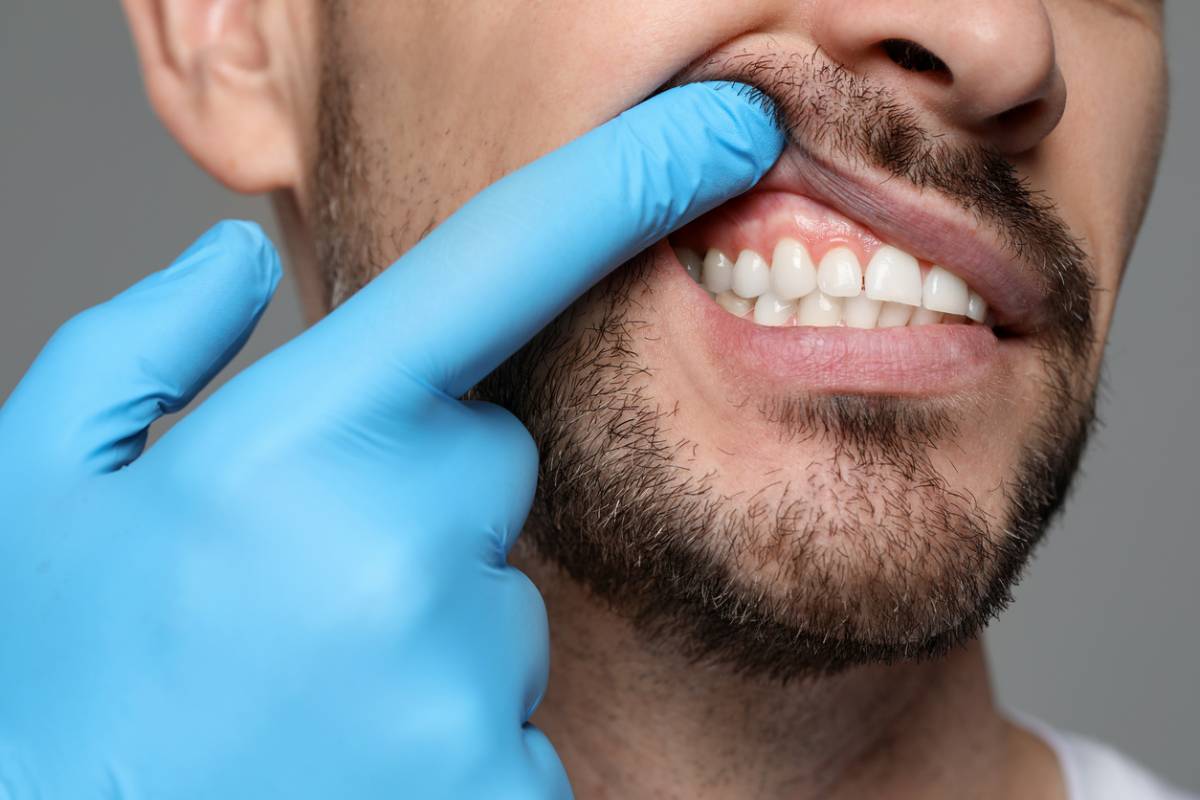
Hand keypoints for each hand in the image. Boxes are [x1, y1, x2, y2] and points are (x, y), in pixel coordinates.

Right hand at [0, 82, 781, 798]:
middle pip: (493, 459)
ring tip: (306, 683)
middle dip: (419, 493)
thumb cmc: (52, 685)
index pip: (499, 268)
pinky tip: (346, 750)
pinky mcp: (498, 785)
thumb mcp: (39, 489)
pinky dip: (446, 723)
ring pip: (503, 594)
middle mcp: (399, 545)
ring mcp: (459, 677)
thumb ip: (134, 351)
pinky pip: (514, 710)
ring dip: (425, 618)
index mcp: (294, 438)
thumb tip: (230, 262)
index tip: (721, 130)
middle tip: (299, 576)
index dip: (623, 182)